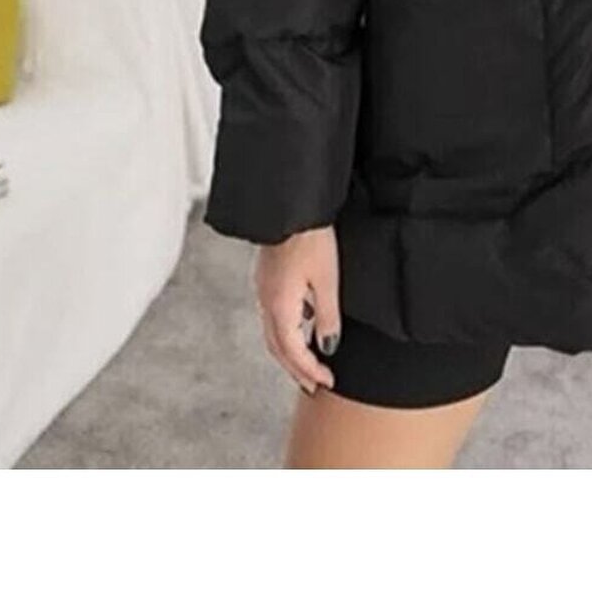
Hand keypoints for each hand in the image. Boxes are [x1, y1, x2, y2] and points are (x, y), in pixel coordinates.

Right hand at [254, 226, 341, 397]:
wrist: (290, 207)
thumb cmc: (311, 238)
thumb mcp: (327, 281)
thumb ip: (327, 317)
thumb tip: (328, 346)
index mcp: (280, 306)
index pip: (293, 352)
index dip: (309, 370)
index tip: (327, 381)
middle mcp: (266, 301)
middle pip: (278, 348)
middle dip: (296, 369)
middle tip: (313, 385)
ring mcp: (263, 289)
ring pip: (273, 333)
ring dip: (290, 353)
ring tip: (308, 364)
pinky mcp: (267, 278)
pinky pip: (274, 315)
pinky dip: (287, 332)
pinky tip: (303, 327)